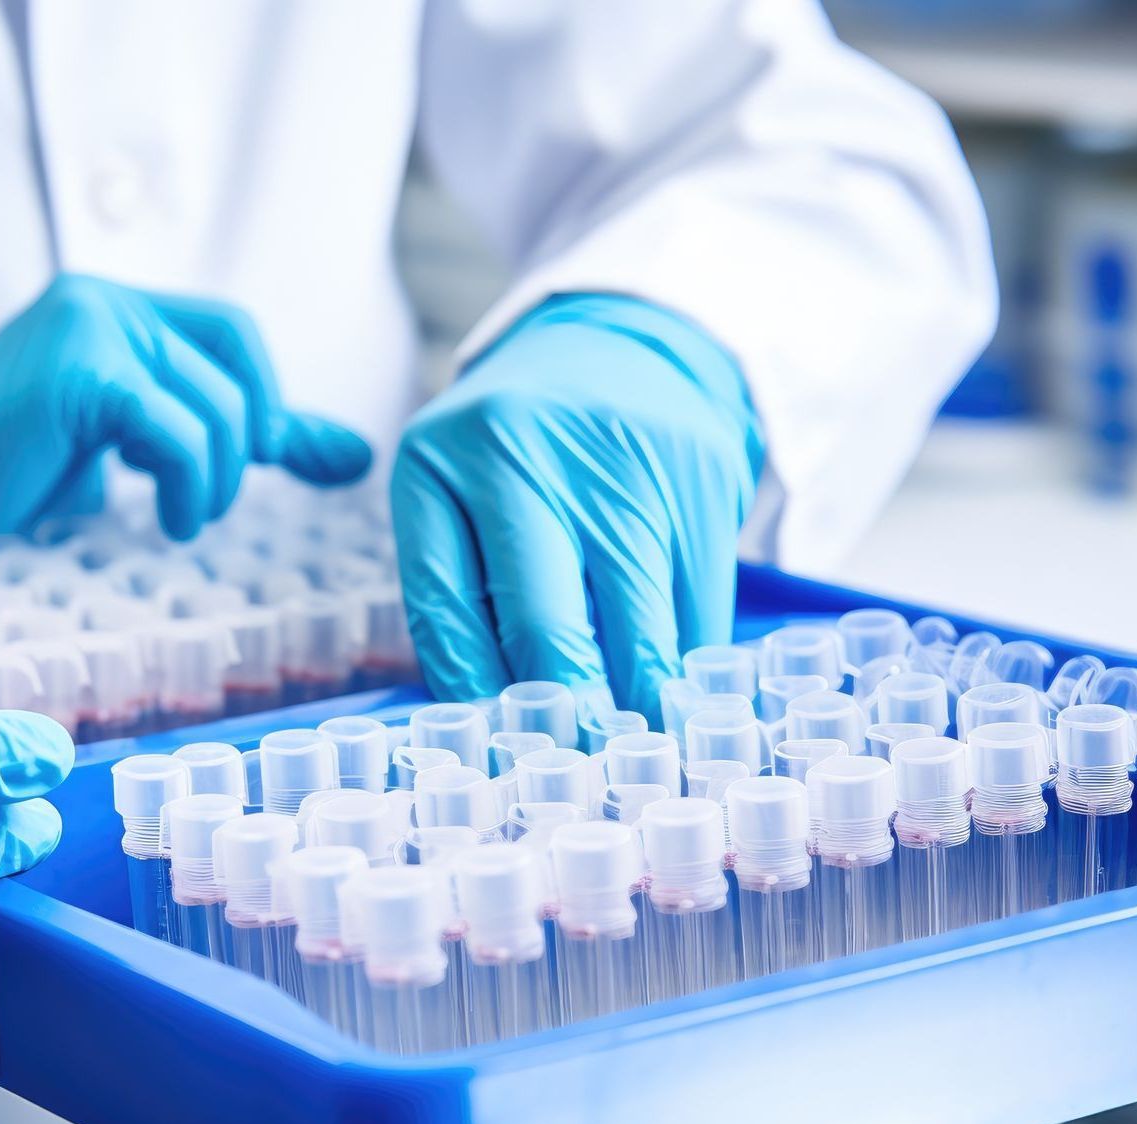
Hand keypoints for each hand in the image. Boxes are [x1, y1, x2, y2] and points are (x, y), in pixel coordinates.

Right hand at [0, 274, 372, 577]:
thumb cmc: (7, 483)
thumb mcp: (135, 454)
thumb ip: (230, 440)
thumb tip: (354, 454)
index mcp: (113, 310)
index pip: (235, 337)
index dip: (270, 404)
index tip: (294, 465)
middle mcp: (103, 300)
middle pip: (239, 362)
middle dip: (247, 443)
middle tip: (205, 504)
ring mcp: (88, 325)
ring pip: (218, 404)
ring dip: (215, 480)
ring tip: (180, 521)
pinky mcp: (78, 370)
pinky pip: (181, 429)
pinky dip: (190, 484)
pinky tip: (167, 520)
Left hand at [391, 294, 762, 718]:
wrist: (625, 340)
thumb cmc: (522, 448)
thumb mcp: (458, 488)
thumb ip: (459, 586)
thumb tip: (495, 722)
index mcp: (437, 461)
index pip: (442, 608)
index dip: (473, 695)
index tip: (498, 750)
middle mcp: (523, 455)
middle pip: (545, 625)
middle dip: (565, 715)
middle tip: (575, 770)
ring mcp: (619, 462)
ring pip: (635, 626)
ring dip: (634, 701)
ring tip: (630, 748)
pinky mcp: (699, 474)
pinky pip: (697, 605)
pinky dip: (684, 659)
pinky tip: (672, 683)